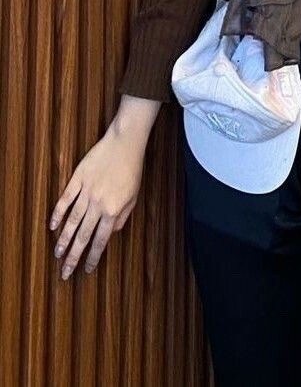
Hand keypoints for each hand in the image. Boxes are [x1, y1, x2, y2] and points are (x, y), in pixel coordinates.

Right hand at [48, 125, 146, 280]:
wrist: (125, 143)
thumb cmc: (132, 170)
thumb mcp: (133, 197)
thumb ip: (121, 218)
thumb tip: (110, 234)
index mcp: (113, 210)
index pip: (101, 240)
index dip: (93, 257)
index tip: (86, 269)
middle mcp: (98, 204)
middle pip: (83, 235)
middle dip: (74, 256)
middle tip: (65, 272)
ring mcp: (87, 191)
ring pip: (72, 220)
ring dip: (64, 239)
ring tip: (57, 253)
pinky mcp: (78, 178)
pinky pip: (65, 199)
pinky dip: (58, 213)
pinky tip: (52, 225)